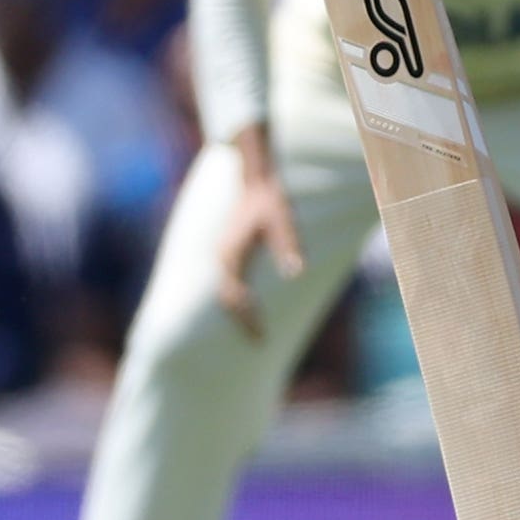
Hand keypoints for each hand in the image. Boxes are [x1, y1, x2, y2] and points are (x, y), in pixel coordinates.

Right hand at [213, 126, 306, 340]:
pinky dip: (238, 298)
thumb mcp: (283, 220)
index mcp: (231, 253)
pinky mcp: (229, 251)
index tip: (262, 336)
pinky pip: (229, 282)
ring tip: (256, 329)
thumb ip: (288, 245)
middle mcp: (223, 256)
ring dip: (239, 311)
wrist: (257, 178)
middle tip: (259, 340)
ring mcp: (224, 254)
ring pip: (225, 291)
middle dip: (241, 321)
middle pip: (226, 298)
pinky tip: (254, 305)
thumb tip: (295, 272)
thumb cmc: (271, 199)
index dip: (248, 319)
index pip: (235, 296)